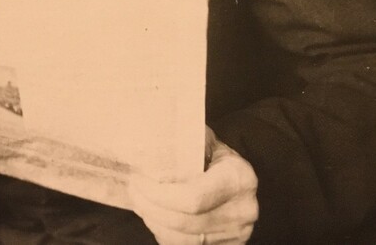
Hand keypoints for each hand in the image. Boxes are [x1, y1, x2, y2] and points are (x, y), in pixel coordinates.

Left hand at [129, 127, 257, 244]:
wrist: (242, 180)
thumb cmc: (217, 157)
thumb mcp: (207, 141)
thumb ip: (185, 141)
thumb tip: (152, 142)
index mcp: (238, 178)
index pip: (192, 197)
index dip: (159, 194)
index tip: (139, 181)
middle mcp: (242, 210)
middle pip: (183, 221)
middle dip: (149, 207)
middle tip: (133, 190)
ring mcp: (236, 234)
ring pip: (181, 239)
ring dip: (154, 222)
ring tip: (140, 203)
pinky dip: (164, 234)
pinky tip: (156, 217)